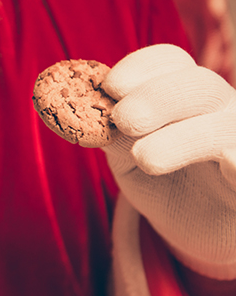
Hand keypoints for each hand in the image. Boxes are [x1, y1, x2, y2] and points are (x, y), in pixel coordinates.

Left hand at [102, 44, 235, 278]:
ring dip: (182, 137)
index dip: (141, 67)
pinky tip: (225, 164)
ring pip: (227, 124)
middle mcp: (222, 110)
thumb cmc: (164, 185)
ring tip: (144, 158)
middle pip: (199, 84)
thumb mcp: (127, 158)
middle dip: (156, 97)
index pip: (171, 62)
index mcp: (185, 95)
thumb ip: (111, 135)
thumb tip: (74, 113)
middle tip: (123, 120)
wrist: (202, 233)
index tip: (109, 87)